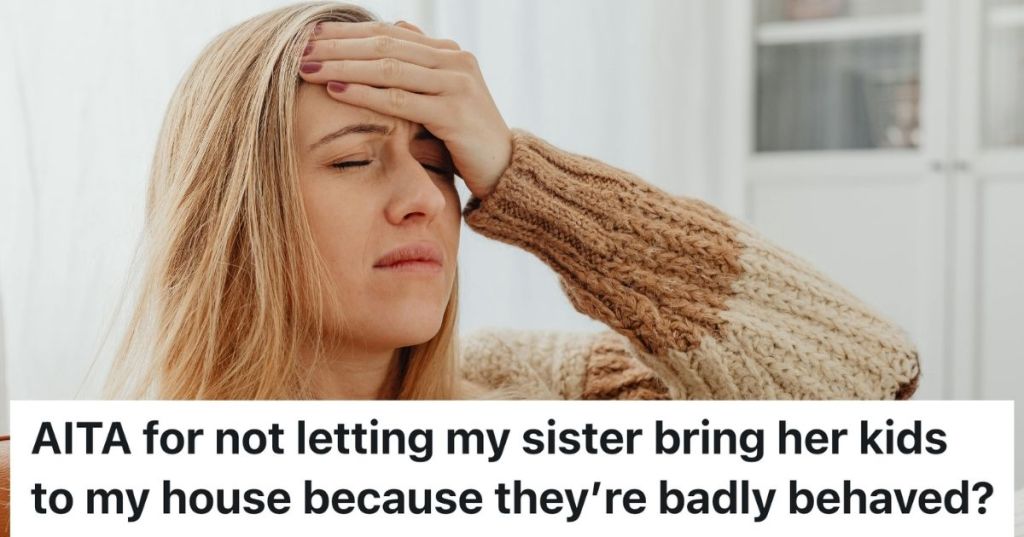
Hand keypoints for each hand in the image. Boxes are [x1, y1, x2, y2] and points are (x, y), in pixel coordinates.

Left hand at [299, 21, 512, 198]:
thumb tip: (394, 31)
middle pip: (384, 45)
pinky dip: (365, 94)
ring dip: (343, 66)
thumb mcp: (442, 98)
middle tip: (298, 49)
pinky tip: (336, 91)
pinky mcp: (455, 113)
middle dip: (338, 46)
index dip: (347, 33)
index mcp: (449, 53)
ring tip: (308, 68)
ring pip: (388, 68)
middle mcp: (455, 61)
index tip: (309, 36)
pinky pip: (400, 99)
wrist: (505, 172)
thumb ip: (420, 67)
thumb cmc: (465, 140)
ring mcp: (457, 85)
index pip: (388, 33)